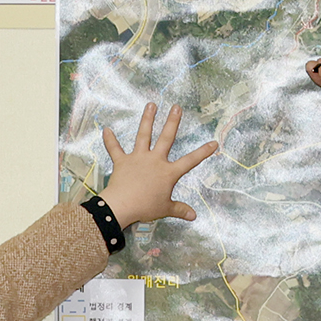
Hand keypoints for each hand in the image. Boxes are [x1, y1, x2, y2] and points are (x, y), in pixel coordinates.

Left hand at [99, 103, 219, 228]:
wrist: (122, 206)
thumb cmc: (145, 207)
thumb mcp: (166, 209)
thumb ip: (180, 210)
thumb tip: (193, 216)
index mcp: (168, 172)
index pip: (190, 161)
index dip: (203, 152)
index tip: (213, 143)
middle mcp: (155, 160)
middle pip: (166, 138)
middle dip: (172, 121)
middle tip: (176, 107)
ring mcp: (138, 158)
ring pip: (143, 135)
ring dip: (147, 119)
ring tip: (151, 105)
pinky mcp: (122, 161)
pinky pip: (115, 149)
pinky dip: (110, 140)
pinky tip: (106, 130)